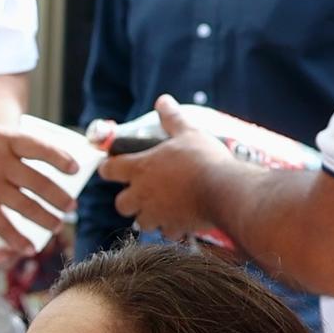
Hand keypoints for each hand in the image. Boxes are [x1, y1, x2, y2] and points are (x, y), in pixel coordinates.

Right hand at [0, 114, 84, 248]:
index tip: (74, 169)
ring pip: (26, 206)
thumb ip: (8, 145)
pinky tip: (29, 248)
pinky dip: (17, 239)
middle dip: (59, 197)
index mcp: (3, 140)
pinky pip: (3, 225)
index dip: (60, 158)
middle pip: (39, 182)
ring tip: (57, 225)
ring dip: (46, 218)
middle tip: (71, 206)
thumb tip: (35, 157)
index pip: (40, 148)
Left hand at [94, 96, 238, 241]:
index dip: (109, 168)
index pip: (109, 170)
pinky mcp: (174, 228)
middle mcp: (143, 194)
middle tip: (143, 191)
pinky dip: (172, 228)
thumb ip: (171, 118)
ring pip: (141, 222)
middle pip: (121, 204)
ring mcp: (157, 214)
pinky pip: (166, 232)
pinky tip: (182, 219)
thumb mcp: (187, 132)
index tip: (113, 166)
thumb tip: (163, 100)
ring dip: (149, 216)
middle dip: (129, 199)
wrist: (224, 190)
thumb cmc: (203, 159)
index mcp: (141, 169)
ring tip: (163, 207)